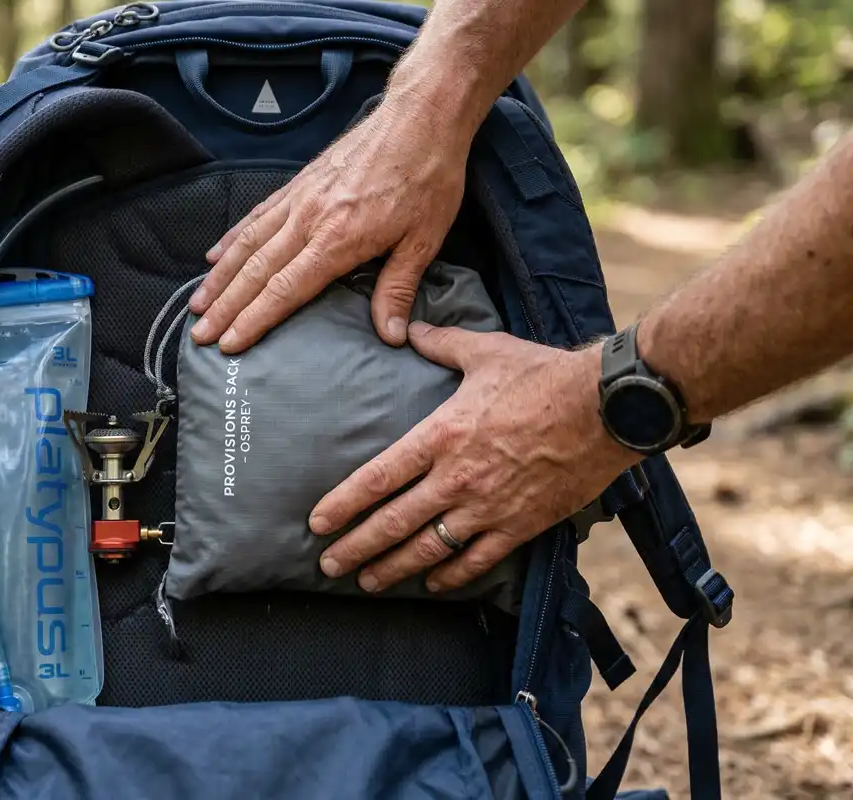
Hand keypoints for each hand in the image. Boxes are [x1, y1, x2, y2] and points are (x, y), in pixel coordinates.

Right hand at [187, 88, 472, 353]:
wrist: (420, 116)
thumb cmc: (428, 177)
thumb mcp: (424, 239)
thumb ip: (398, 288)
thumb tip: (390, 336)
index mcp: (338, 239)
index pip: (284, 289)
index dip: (254, 320)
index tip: (230, 344)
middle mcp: (309, 219)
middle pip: (255, 271)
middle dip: (224, 307)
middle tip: (199, 335)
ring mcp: (299, 198)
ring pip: (247, 243)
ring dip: (219, 277)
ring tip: (197, 304)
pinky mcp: (299, 182)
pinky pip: (257, 215)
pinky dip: (232, 237)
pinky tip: (215, 256)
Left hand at [309, 322, 640, 592]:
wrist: (607, 406)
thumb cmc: (544, 374)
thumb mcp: (485, 350)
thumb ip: (441, 344)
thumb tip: (410, 329)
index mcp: (440, 436)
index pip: (377, 478)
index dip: (343, 504)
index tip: (317, 523)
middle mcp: (457, 478)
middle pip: (393, 523)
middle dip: (356, 548)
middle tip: (328, 565)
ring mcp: (488, 507)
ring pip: (429, 549)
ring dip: (393, 568)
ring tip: (366, 582)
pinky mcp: (521, 524)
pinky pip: (478, 559)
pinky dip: (451, 574)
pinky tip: (433, 584)